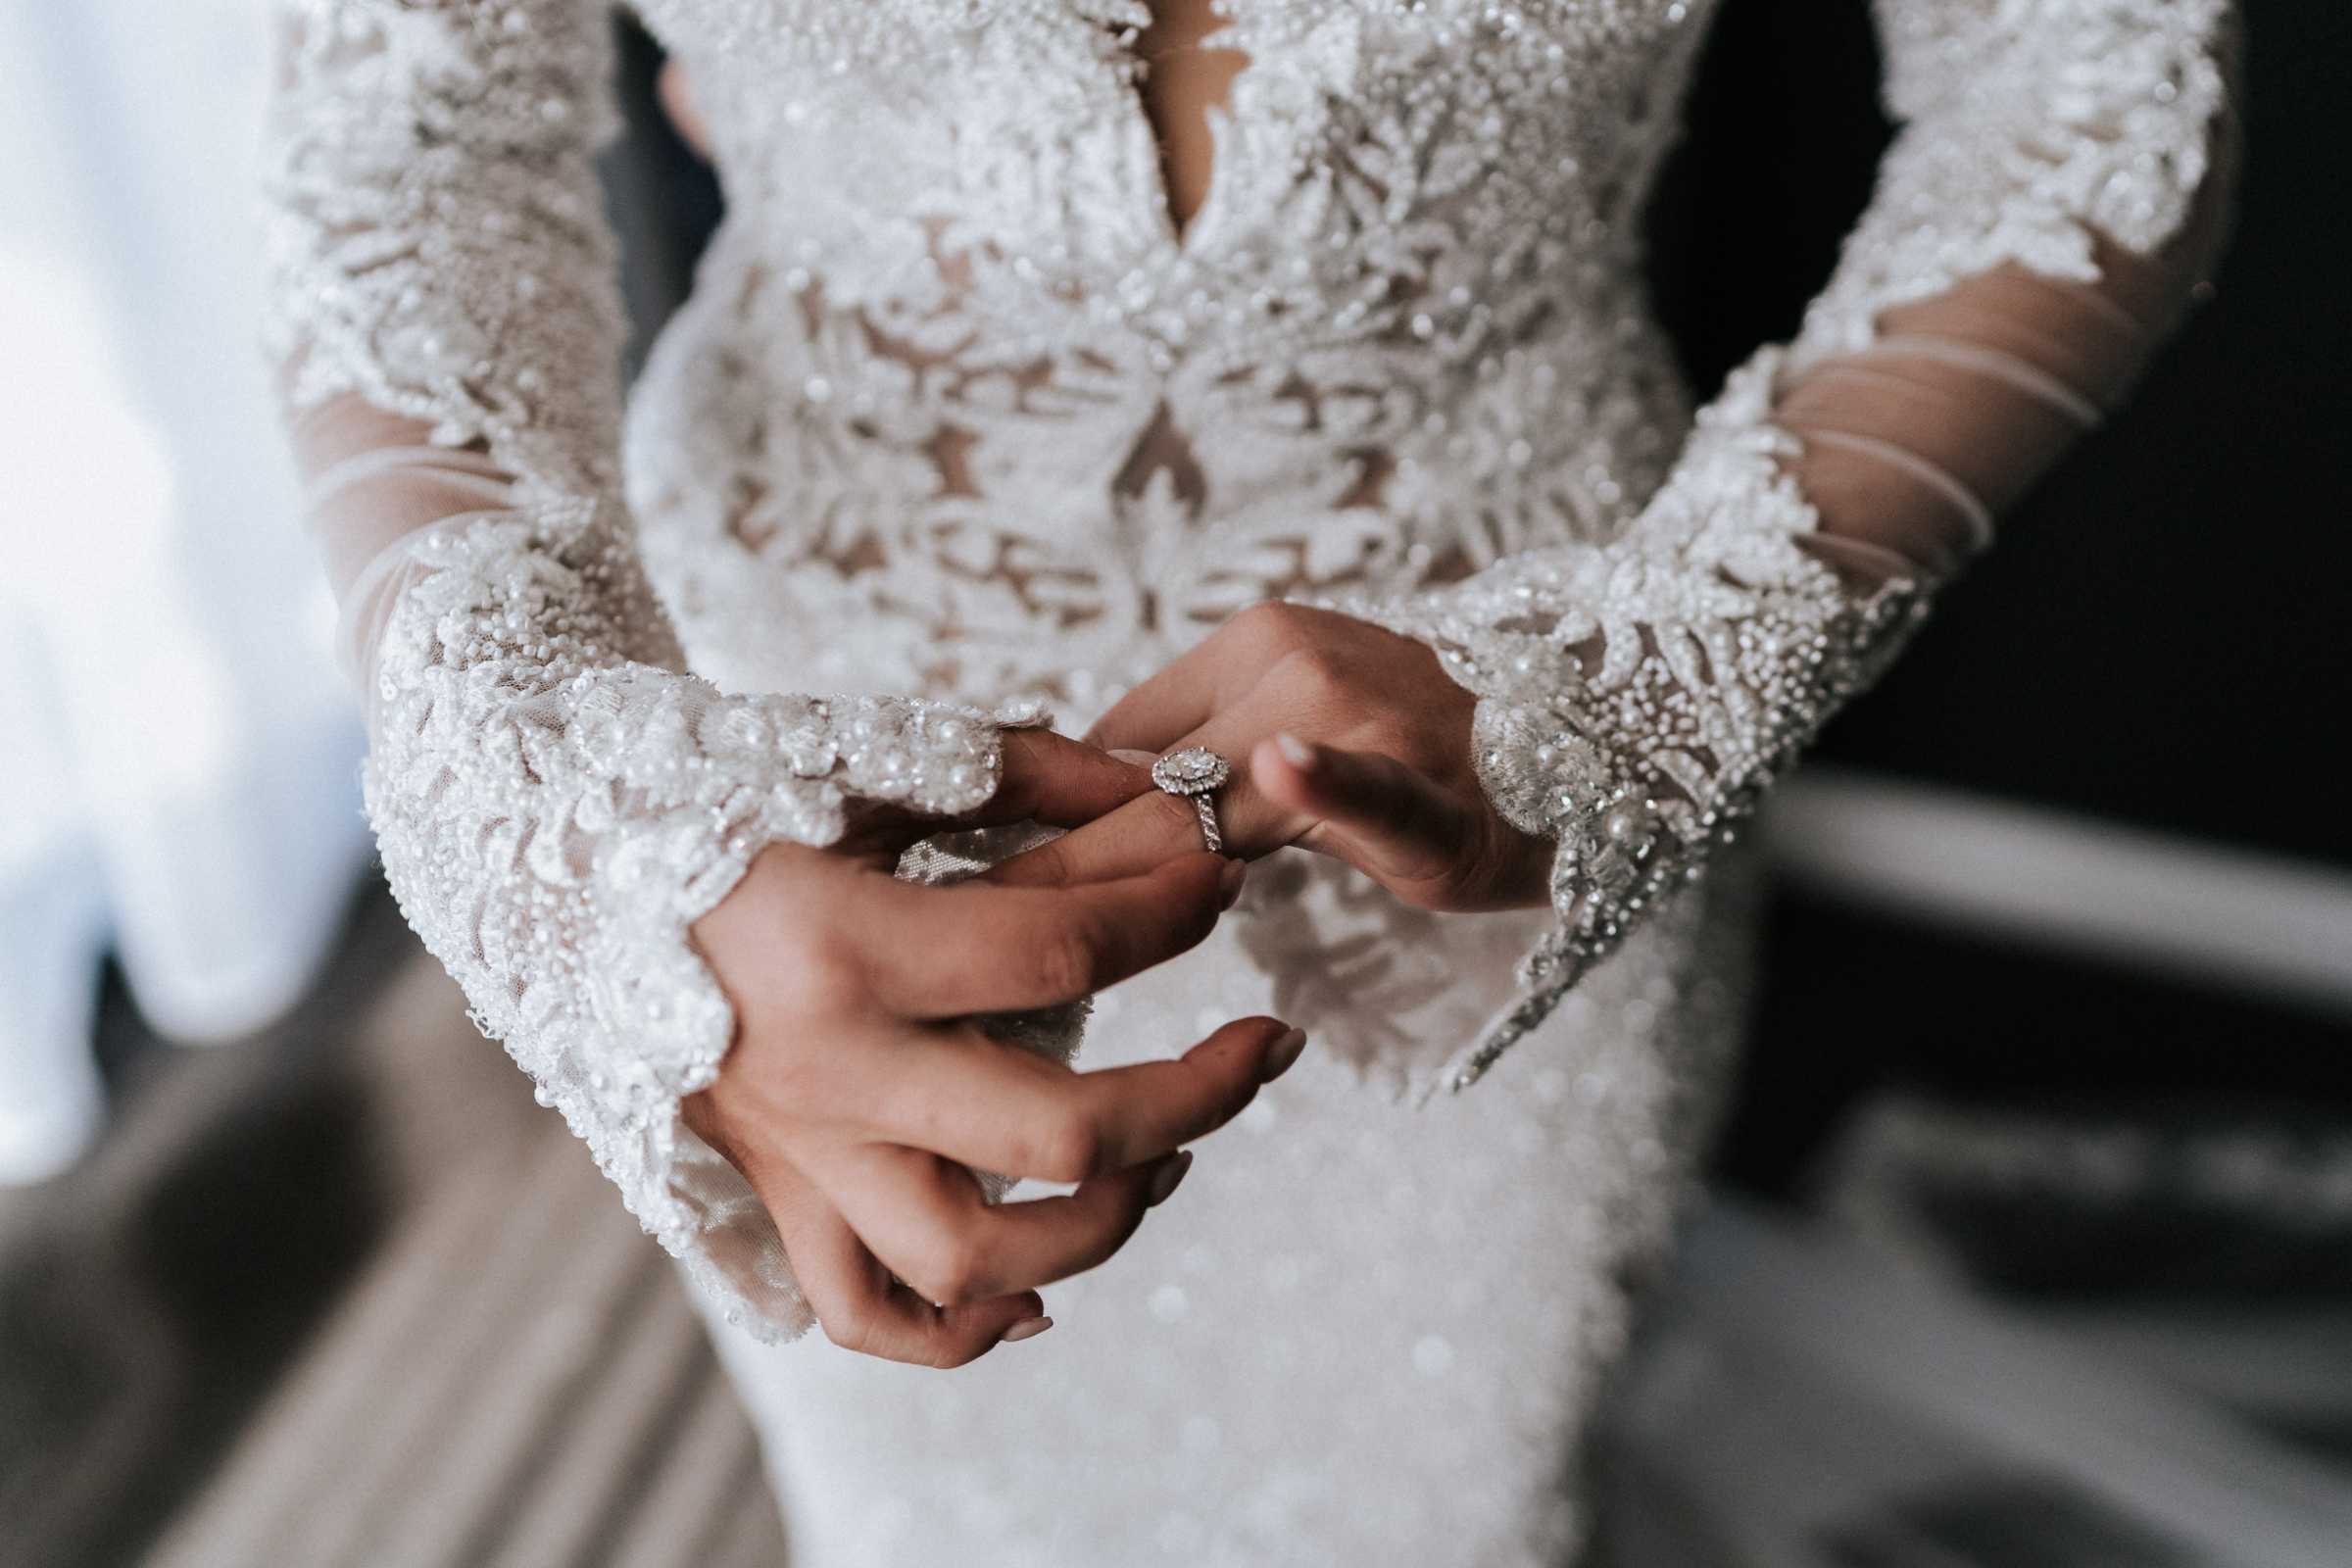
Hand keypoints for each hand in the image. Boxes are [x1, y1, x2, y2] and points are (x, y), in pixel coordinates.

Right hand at [686, 728, 1304, 1367]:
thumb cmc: (720, 793)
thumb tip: (1163, 795)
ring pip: (980, 1258)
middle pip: (1063, 1135)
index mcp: (847, 948)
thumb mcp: (867, 759)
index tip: (1220, 876)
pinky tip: (1042, 1290)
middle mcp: (825, 1075)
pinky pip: (872, 1314)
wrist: (556, 860)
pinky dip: (967, 1327)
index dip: (1174, 911)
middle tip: (1267, 1044)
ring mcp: (796, 1154)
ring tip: (1171, 1158)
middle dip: (1200, 1094)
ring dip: (1104, 1224)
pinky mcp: (771, 1196)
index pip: (1066, 951)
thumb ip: (1024, 773)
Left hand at [992, 604, 1552, 912]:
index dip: (1041, 834)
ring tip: (1032, 955)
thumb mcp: (1290, 724)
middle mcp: (1289, 662)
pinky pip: (1369, 782)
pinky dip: (1327, 775)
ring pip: (1206, 811)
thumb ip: (1195, 761)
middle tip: (958, 951)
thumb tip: (1071, 813)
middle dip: (1048, 879)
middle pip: (1135, 791)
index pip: (1109, 749)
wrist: (1588, 736)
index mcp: (1247, 644)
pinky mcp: (1426, 783)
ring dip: (1121, 888)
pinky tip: (1285, 766)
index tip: (962, 900)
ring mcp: (1359, 714)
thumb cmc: (1422, 750)